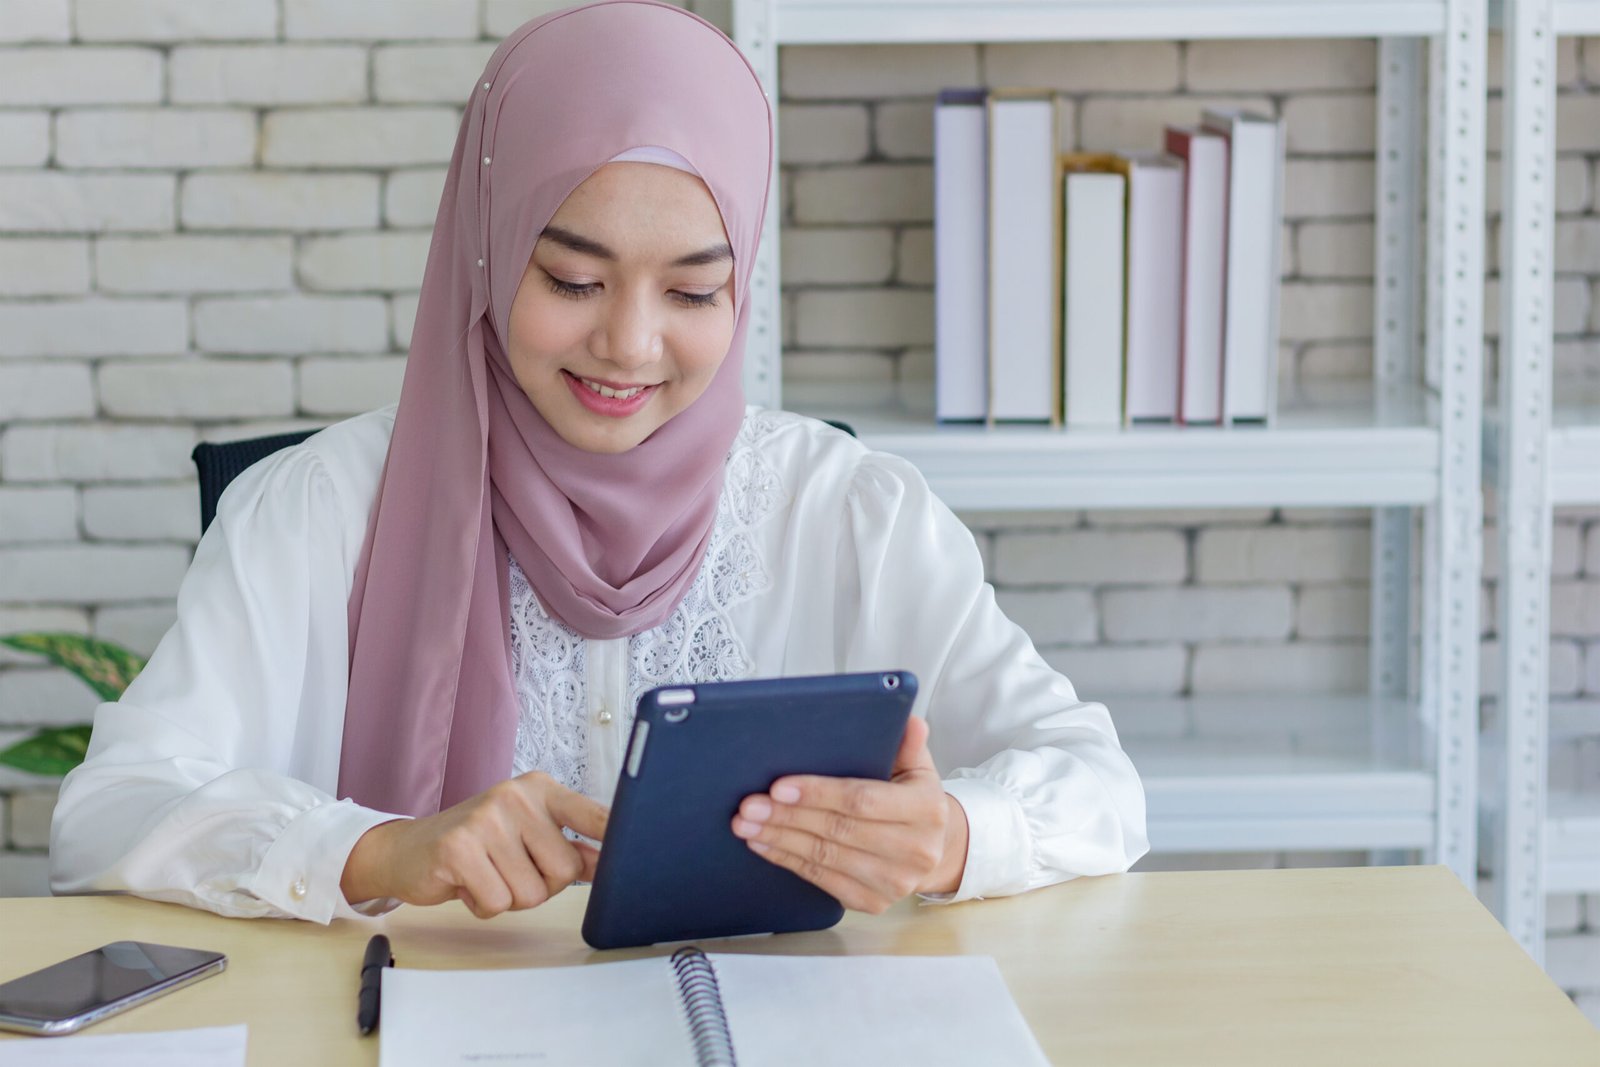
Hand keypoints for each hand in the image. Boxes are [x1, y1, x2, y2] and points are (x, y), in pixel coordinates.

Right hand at [340, 771, 608, 918]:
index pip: (593, 814)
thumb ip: (569, 846)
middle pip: (564, 870)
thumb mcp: (526, 834)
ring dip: (510, 897)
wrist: (409, 850)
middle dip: (541, 885)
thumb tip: (613, 860)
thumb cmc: (477, 844)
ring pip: (532, 892)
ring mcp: (486, 819)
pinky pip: (498, 902)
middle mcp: (516, 796)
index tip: (644, 845)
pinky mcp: (459, 848)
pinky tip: (468, 883)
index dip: (619, 836)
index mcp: (540, 789)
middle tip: (509, 868)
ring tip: (487, 874)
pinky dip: (483, 904)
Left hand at [731, 715, 968, 913]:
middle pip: (838, 830)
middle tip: (750, 804)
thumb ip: (908, 744)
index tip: (779, 786)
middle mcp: (916, 850)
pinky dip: (788, 860)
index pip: (863, 800)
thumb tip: (909, 721)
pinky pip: (822, 880)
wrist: (934, 850)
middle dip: (787, 816)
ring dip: (780, 839)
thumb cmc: (914, 802)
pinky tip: (764, 844)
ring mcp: (895, 882)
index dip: (819, 794)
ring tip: (746, 823)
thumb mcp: (918, 768)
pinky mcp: (874, 902)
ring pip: (825, 857)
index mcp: (927, 810)